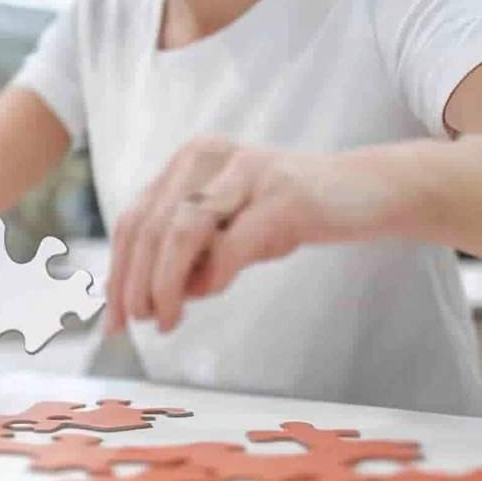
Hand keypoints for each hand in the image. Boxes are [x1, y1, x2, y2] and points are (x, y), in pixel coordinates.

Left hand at [105, 136, 398, 335]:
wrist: (369, 191)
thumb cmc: (290, 214)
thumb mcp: (228, 228)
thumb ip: (188, 254)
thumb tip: (147, 300)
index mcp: (187, 161)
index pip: (134, 219)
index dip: (117, 272)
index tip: (112, 318)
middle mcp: (207, 156)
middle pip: (149, 227)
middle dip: (134, 284)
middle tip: (136, 324)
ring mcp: (245, 172)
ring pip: (180, 232)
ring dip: (165, 285)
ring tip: (166, 319)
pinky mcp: (282, 196)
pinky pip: (232, 243)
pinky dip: (214, 276)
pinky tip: (212, 292)